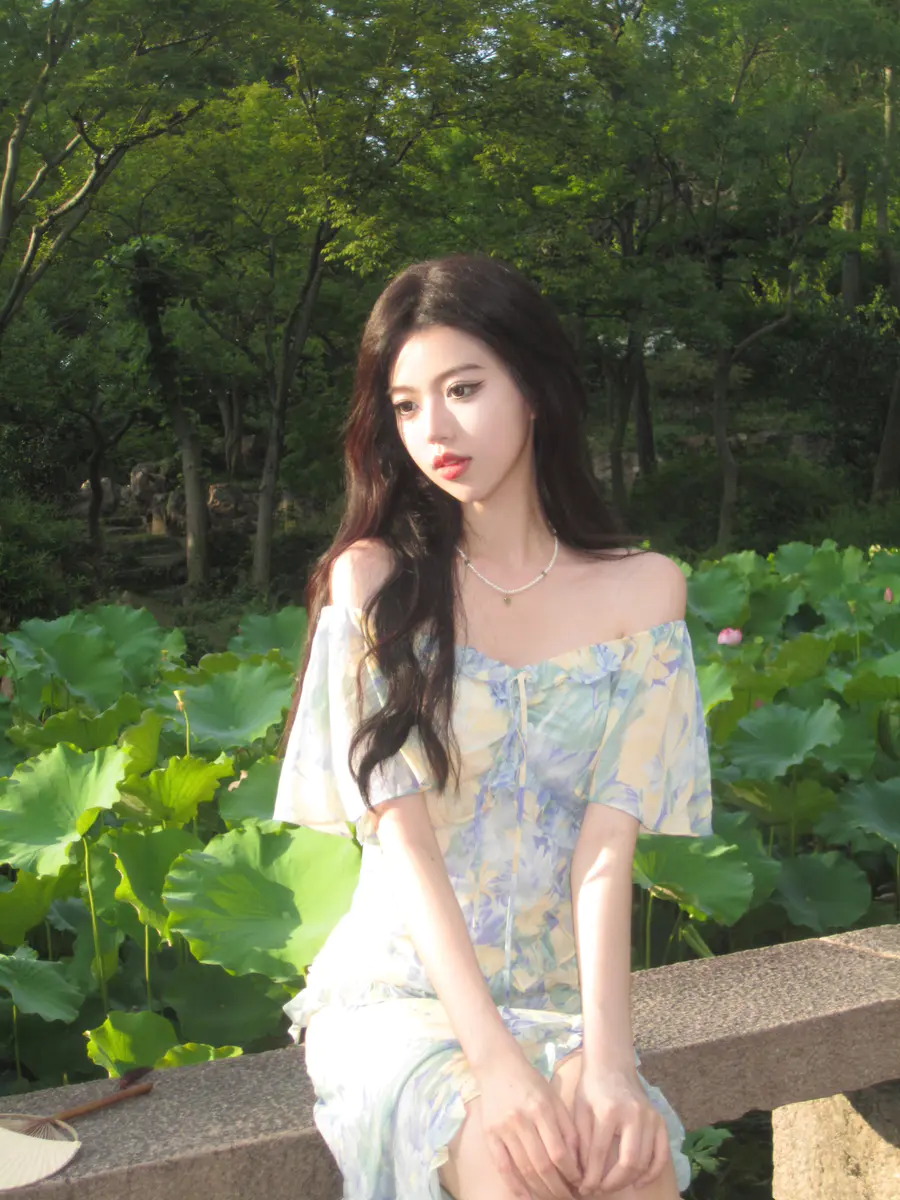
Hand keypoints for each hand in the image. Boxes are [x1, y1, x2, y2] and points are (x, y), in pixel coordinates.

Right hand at [475, 1046, 583, 1199]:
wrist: (498, 1066)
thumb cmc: (531, 1082)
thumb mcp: (554, 1097)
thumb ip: (567, 1127)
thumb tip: (578, 1161)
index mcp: (541, 1108)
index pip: (559, 1151)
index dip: (571, 1172)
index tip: (580, 1183)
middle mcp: (521, 1120)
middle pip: (542, 1165)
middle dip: (558, 1188)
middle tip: (570, 1198)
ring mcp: (503, 1129)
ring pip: (524, 1170)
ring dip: (541, 1190)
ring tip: (553, 1198)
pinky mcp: (489, 1135)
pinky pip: (503, 1167)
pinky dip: (515, 1187)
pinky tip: (527, 1198)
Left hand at [571, 1066, 670, 1194]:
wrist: (612, 1065)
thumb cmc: (592, 1087)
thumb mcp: (579, 1109)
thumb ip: (580, 1141)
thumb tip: (581, 1174)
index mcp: (610, 1111)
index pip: (601, 1153)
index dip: (592, 1176)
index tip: (584, 1189)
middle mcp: (634, 1114)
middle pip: (629, 1162)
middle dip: (612, 1183)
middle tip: (599, 1190)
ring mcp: (651, 1118)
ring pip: (645, 1161)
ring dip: (628, 1180)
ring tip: (611, 1186)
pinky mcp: (660, 1121)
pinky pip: (662, 1154)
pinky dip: (652, 1173)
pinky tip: (638, 1182)